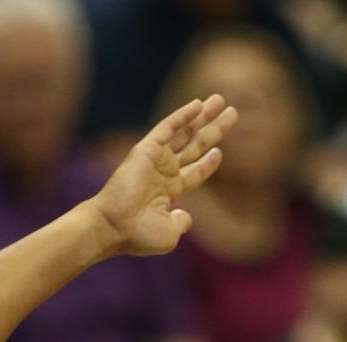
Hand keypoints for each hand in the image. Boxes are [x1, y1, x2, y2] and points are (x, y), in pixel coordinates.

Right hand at [90, 95, 237, 257]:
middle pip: (195, 146)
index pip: (194, 172)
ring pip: (185, 132)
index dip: (208, 162)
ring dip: (203, 117)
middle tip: (231, 112)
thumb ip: (181, 223)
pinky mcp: (146, 149)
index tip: (220, 150)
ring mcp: (155, 159)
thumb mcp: (169, 234)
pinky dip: (183, 115)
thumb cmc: (139, 235)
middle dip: (213, 129)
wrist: (115, 227)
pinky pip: (168, 127)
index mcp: (169, 191)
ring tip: (221, 100)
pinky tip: (199, 104)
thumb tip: (187, 218)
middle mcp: (163, 171)